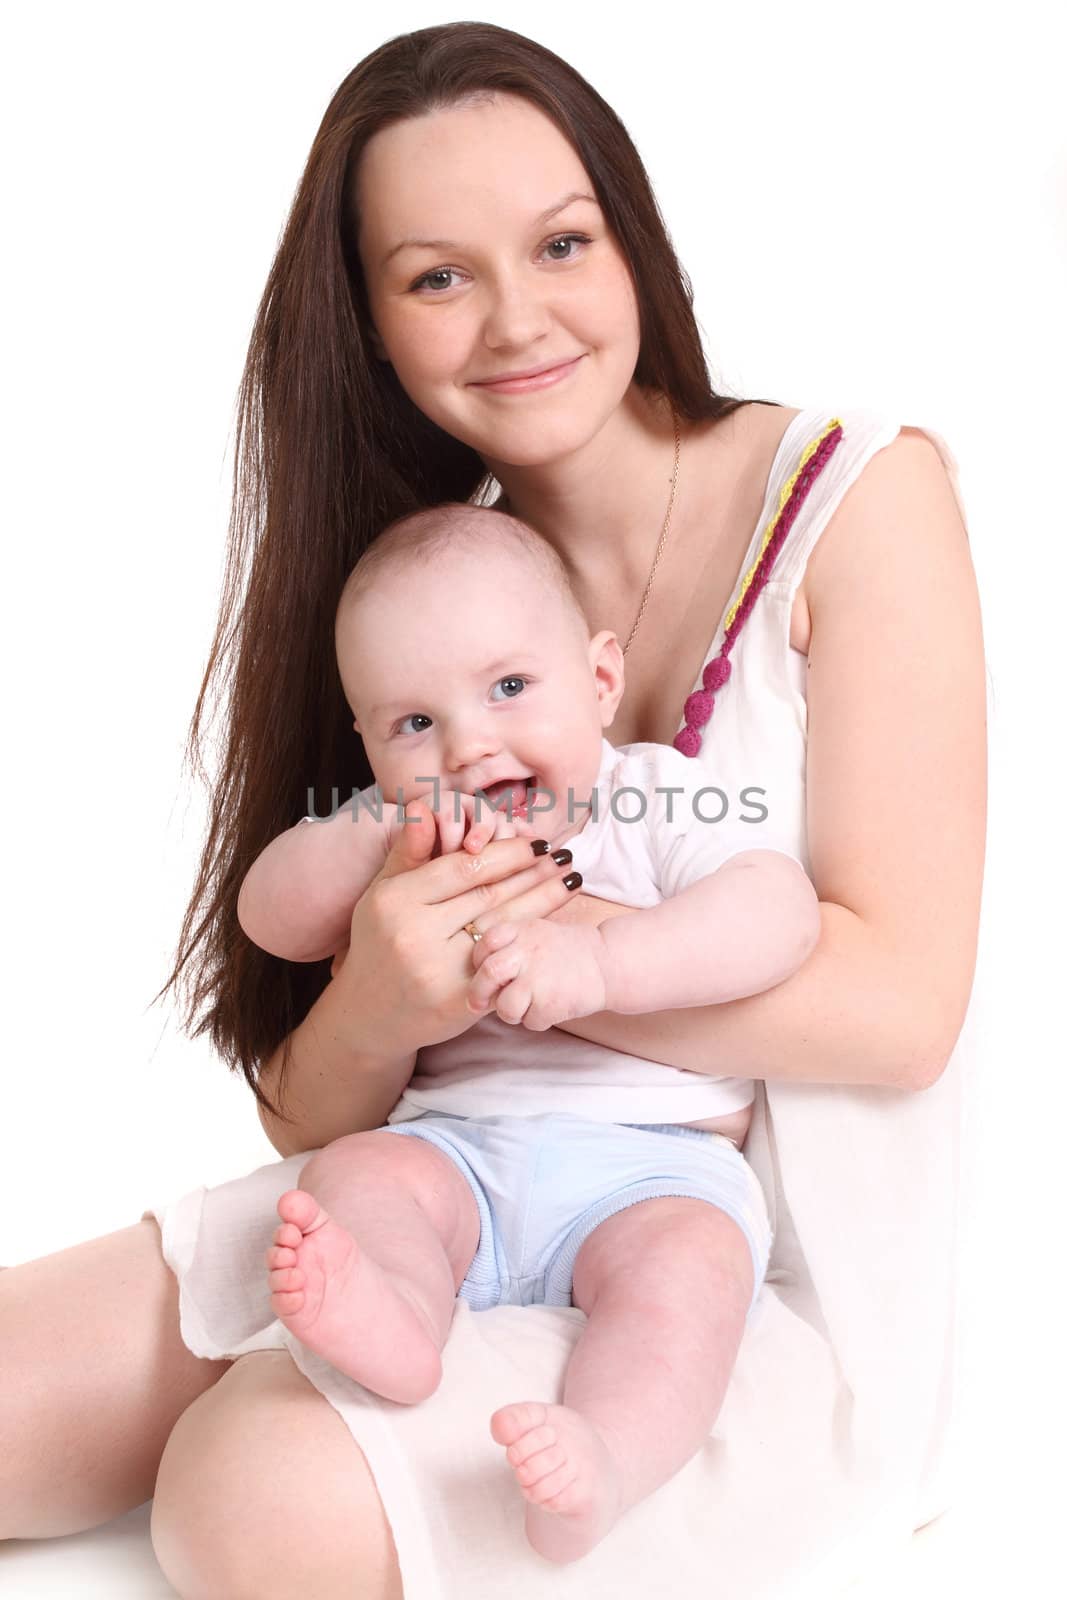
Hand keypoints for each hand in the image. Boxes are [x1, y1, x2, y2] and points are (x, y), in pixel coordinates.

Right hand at [329, 797, 581, 1056]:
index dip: (506, 852)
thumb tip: (424, 806)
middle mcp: (414, 934)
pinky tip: (555, 924)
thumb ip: (409, 851)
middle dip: (533, 872)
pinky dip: (531, 941)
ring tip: (571, 880)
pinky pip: (504, 962)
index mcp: (395, 900)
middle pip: (488, 895)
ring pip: (503, 926)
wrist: (370, 1014)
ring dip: (543, 901)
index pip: (464, 868)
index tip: (536, 841)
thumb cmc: (381, 943)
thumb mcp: (384, 893)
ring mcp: (438, 970)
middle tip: (565, 856)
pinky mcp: (459, 1000)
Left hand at [464, 918, 610, 1029]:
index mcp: (522, 930)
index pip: (484, 942)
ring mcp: (539, 978)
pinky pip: (529, 1021)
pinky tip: (550, 1007)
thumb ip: (508, 943)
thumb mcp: (537, 931)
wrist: (609, 962)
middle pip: (488, 974)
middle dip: (478, 993)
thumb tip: (474, 971)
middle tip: (477, 1003)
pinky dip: (537, 1020)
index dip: (478, 960)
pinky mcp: (551, 1003)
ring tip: (526, 1006)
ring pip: (505, 1006)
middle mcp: (528, 951)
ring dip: (510, 1012)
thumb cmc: (567, 951)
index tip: (481, 970)